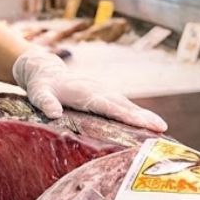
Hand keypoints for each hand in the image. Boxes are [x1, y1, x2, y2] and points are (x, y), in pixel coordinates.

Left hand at [13, 47, 167, 131]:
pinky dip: (136, 114)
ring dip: (144, 116)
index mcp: (84, 92)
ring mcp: (103, 92)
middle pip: (123, 105)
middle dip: (142, 117)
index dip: (125, 115)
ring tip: (162, 128)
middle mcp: (98, 91)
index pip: (108, 106)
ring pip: (126, 105)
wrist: (46, 71)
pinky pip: (122, 106)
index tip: (142, 123)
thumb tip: (54, 113)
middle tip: (162, 128)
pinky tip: (149, 124)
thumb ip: (46, 102)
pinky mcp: (104, 96)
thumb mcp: (38, 93)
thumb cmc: (41, 86)